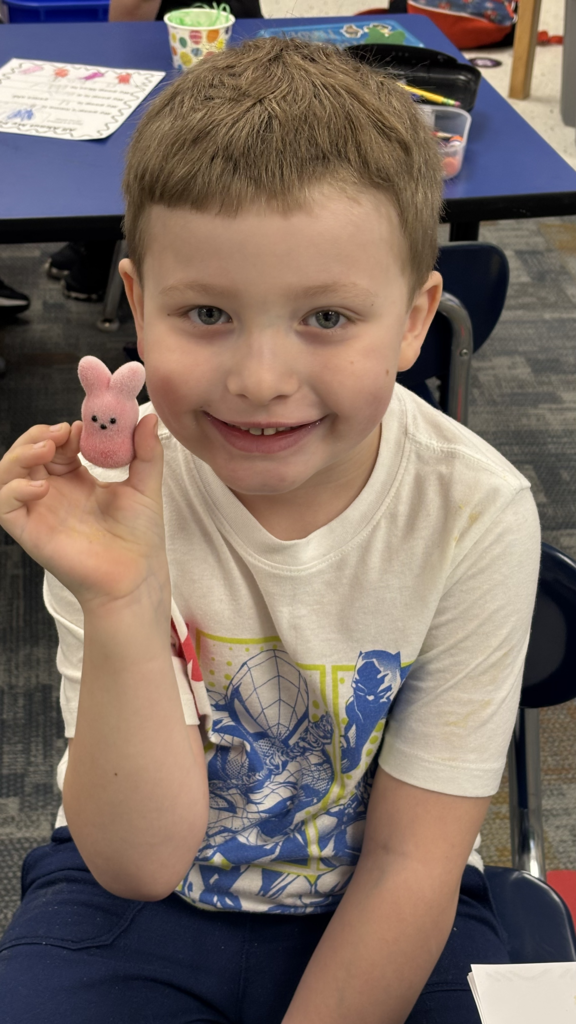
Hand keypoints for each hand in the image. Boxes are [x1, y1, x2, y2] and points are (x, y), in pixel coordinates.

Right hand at [0, 415, 169, 610]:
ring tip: (47, 449)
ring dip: (20, 454)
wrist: (136, 576)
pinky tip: (42, 487)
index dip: (64, 431)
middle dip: (39, 435)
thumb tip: (149, 417)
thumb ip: (147, 452)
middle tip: (62, 432)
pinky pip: (4, 506)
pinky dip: (14, 490)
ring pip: (7, 473)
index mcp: (77, 480)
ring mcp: (39, 511)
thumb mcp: (146, 487)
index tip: (83, 427)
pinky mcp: (29, 531)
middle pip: (27, 453)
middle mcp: (53, 493)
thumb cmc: (140, 537)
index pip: (57, 444)